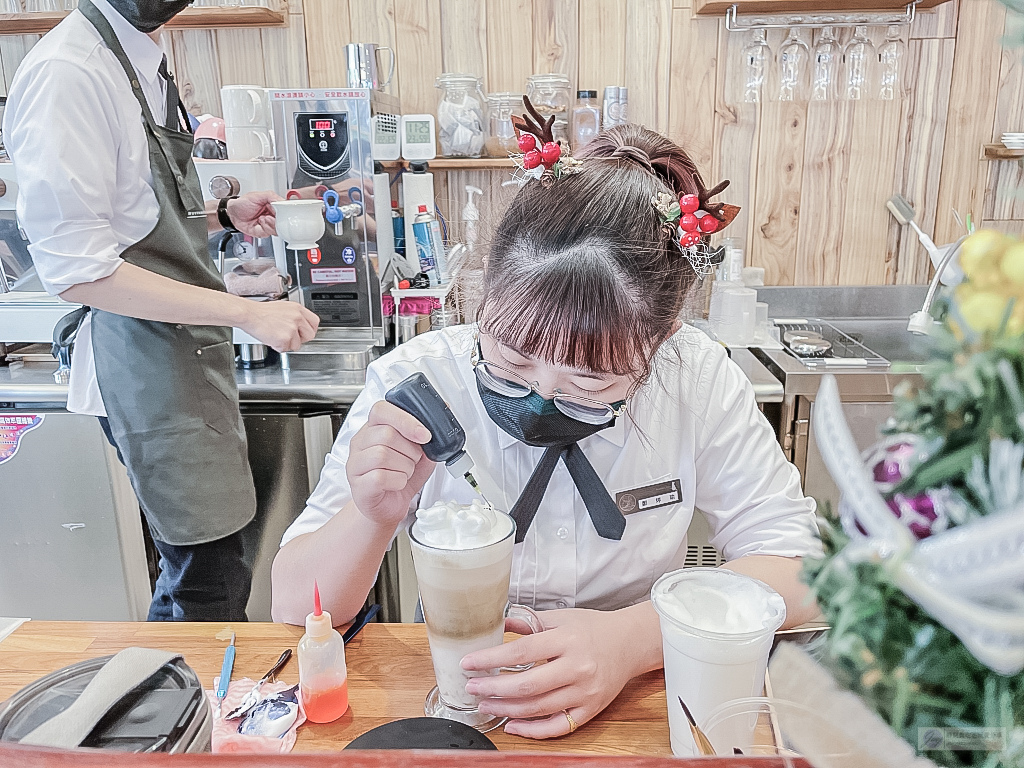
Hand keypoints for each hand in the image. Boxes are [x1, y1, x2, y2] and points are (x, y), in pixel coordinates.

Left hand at [227, 191, 281, 237]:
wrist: (231, 213)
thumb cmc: (242, 204)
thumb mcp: (257, 195)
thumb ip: (271, 196)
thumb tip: (283, 200)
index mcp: (273, 207)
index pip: (286, 211)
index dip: (286, 213)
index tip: (283, 213)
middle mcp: (272, 216)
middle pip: (284, 222)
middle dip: (278, 220)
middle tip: (270, 216)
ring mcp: (268, 225)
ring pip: (277, 229)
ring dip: (270, 224)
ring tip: (263, 218)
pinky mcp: (263, 232)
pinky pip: (268, 233)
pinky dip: (264, 228)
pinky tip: (259, 222)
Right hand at [240, 299, 318, 351]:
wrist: (249, 314)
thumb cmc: (261, 312)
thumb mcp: (284, 308)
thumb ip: (295, 316)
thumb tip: (301, 327)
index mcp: (298, 309)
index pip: (315, 322)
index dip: (310, 330)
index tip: (305, 333)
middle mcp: (297, 318)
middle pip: (310, 335)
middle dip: (301, 339)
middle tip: (290, 338)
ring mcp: (291, 329)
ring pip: (297, 345)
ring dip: (287, 344)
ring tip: (276, 336)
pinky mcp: (284, 338)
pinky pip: (285, 349)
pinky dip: (278, 347)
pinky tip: (272, 338)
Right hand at [347, 402, 434, 527]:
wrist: (388, 507)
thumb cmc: (399, 478)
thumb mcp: (419, 453)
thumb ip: (426, 436)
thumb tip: (443, 416)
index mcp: (373, 429)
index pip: (381, 410)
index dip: (405, 420)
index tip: (424, 434)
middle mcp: (360, 443)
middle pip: (386, 434)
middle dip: (410, 450)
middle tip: (413, 460)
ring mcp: (355, 464)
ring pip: (382, 455)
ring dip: (405, 466)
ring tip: (405, 473)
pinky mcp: (358, 484)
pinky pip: (379, 477)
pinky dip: (398, 481)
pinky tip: (398, 483)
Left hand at [461, 607, 647, 738]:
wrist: (631, 642)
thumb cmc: (594, 628)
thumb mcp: (561, 617)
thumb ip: (528, 621)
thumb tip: (496, 622)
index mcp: (567, 640)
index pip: (521, 652)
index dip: (491, 659)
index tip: (469, 663)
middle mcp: (577, 668)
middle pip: (527, 685)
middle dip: (493, 689)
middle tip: (472, 687)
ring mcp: (585, 692)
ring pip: (538, 709)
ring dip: (506, 709)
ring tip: (485, 704)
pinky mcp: (591, 710)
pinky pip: (557, 726)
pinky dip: (532, 730)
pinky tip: (512, 724)